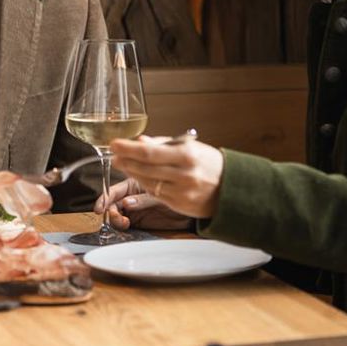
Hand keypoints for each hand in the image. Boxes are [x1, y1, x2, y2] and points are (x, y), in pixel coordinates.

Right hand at [94, 178, 193, 230]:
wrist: (201, 200)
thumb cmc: (187, 183)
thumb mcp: (170, 178)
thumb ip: (152, 178)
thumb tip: (136, 164)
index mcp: (139, 177)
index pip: (118, 185)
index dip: (107, 195)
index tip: (100, 205)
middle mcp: (136, 191)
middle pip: (114, 200)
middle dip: (110, 208)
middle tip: (110, 214)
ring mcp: (138, 205)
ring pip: (118, 211)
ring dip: (115, 216)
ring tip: (122, 221)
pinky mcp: (141, 218)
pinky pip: (126, 221)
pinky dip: (122, 223)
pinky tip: (126, 224)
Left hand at [109, 136, 224, 219]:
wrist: (232, 189)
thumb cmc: (210, 164)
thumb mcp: (191, 147)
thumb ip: (164, 144)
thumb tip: (140, 141)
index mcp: (187, 155)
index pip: (150, 152)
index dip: (129, 149)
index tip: (115, 144)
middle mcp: (184, 174)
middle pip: (146, 168)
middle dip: (126, 161)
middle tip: (115, 155)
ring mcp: (181, 191)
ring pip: (148, 182)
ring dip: (132, 173)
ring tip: (122, 164)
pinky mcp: (179, 204)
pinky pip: (155, 193)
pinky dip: (144, 184)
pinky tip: (138, 176)